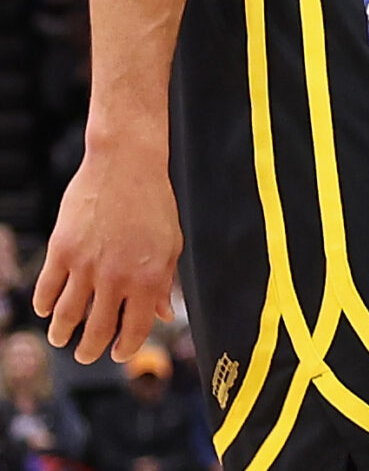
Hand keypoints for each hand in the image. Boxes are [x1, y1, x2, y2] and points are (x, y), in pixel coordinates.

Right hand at [33, 144, 180, 362]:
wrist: (126, 165)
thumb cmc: (154, 204)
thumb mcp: (171, 244)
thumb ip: (165, 283)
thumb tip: (164, 315)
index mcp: (149, 279)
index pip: (134, 330)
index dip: (125, 348)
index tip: (118, 353)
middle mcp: (116, 278)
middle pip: (96, 331)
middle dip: (89, 350)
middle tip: (86, 355)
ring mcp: (85, 266)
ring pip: (66, 317)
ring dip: (61, 333)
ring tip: (61, 339)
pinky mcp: (61, 250)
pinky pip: (46, 290)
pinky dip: (45, 305)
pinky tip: (47, 309)